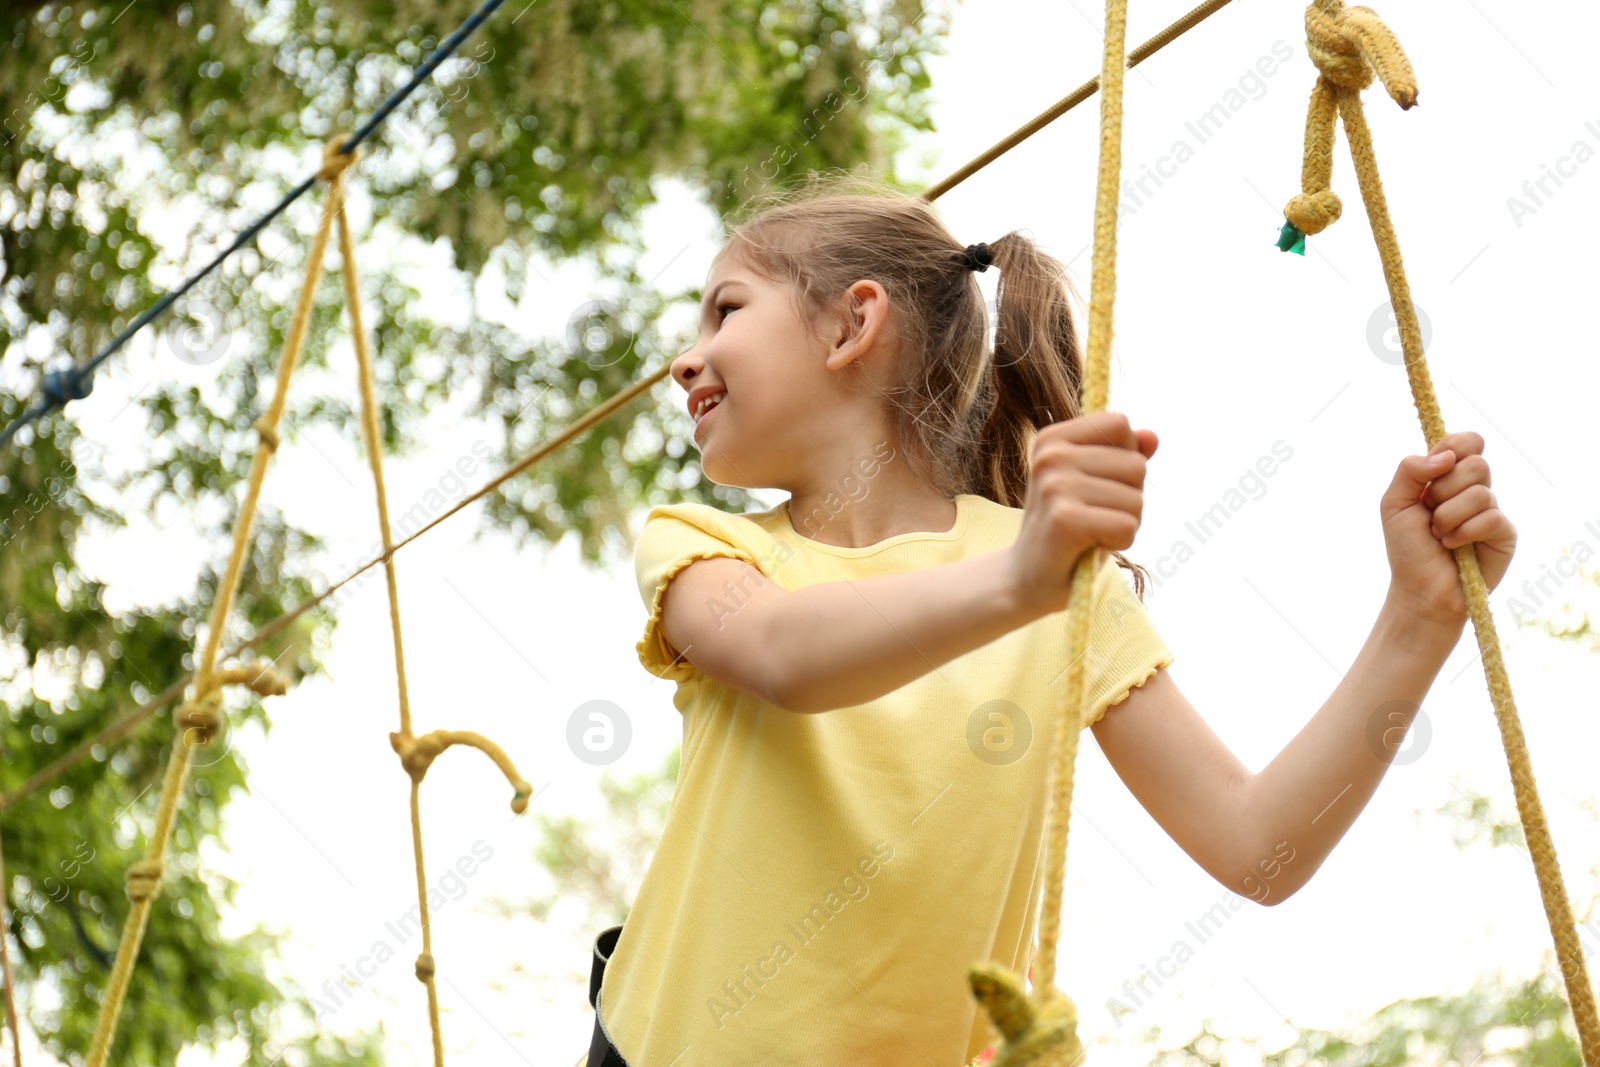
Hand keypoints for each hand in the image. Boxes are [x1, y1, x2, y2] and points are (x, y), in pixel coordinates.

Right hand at [1009, 412, 1157, 613]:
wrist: (1027, 580)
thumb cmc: (1068, 528)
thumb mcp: (1096, 484)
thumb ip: (1124, 455)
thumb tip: (1152, 436)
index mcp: (1053, 439)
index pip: (1120, 425)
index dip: (1124, 458)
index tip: (1096, 485)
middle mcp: (1050, 456)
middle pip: (1135, 464)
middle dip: (1128, 497)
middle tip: (1093, 517)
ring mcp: (1055, 486)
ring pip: (1136, 499)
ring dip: (1125, 523)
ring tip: (1091, 533)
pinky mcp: (1064, 519)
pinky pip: (1127, 526)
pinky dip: (1119, 543)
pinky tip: (1091, 547)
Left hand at [1380, 431, 1516, 629]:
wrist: (1420, 589)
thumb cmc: (1407, 548)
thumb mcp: (1394, 504)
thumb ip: (1410, 470)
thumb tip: (1445, 455)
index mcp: (1448, 476)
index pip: (1468, 442)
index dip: (1455, 446)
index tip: (1436, 467)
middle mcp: (1473, 489)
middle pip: (1476, 463)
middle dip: (1443, 490)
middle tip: (1430, 512)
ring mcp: (1491, 510)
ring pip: (1480, 492)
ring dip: (1448, 517)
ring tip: (1439, 535)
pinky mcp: (1505, 533)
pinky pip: (1490, 518)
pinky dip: (1463, 533)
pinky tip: (1453, 547)